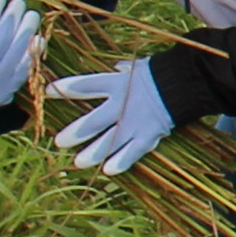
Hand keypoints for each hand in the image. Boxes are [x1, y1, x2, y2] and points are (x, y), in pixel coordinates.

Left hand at [45, 58, 173, 175]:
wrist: (187, 82)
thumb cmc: (162, 72)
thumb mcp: (141, 66)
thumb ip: (126, 69)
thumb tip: (117, 66)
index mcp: (116, 83)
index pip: (86, 85)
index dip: (67, 88)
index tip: (49, 92)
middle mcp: (122, 104)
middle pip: (94, 121)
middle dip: (76, 132)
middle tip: (59, 142)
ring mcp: (135, 121)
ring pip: (111, 140)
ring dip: (94, 152)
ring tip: (78, 162)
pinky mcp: (149, 134)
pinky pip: (133, 151)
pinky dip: (122, 161)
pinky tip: (108, 170)